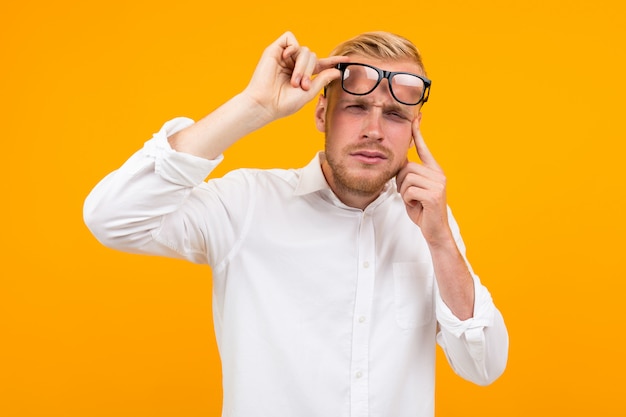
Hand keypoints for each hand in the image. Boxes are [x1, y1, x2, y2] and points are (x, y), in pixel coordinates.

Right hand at [243, 32, 348, 120]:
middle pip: (313, 56)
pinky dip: (292, 47)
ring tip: (293, 80)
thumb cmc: (284, 103)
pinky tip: (287, 58)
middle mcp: (294, 64)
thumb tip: (337, 71)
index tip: (347, 61)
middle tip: (301, 85)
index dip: (334, 61)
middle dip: (310, 71)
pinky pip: (290, 38)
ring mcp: (285, 57)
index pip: (321, 64)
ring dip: (302, 66)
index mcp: (303, 75)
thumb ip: (322, 79)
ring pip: (304, 50)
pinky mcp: (275, 51)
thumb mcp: (308, 93)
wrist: (265, 104)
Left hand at [396, 119, 452, 244]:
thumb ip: (409, 175)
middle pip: (406, 167)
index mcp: (434, 170)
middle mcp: (438, 174)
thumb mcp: (414, 189)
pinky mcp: (434, 195)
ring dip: (404, 192)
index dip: (418, 132)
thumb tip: (400, 161)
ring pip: (406, 179)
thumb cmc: (423, 210)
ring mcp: (438, 184)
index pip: (424, 148)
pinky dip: (407, 200)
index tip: (416, 117)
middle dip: (401, 182)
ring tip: (414, 201)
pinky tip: (417, 205)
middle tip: (409, 195)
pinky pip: (409, 191)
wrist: (435, 231)